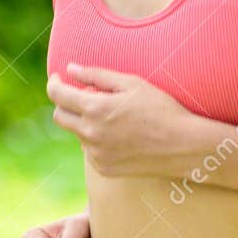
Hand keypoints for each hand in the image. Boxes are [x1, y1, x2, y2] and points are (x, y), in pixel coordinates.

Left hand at [47, 62, 200, 177]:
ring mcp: (96, 154)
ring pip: (77, 134)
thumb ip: (96, 75)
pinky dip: (97, 140)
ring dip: (85, 122)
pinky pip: (90, 151)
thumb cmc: (161, 109)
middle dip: (65, 103)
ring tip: (115, 117)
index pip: (58, 95)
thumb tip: (70, 69)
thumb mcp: (131, 83)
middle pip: (59, 117)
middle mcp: (90, 134)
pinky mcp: (104, 168)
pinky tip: (121, 136)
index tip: (58, 78)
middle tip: (83, 96)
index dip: (54, 83)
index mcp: (96, 108)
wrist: (183, 146)